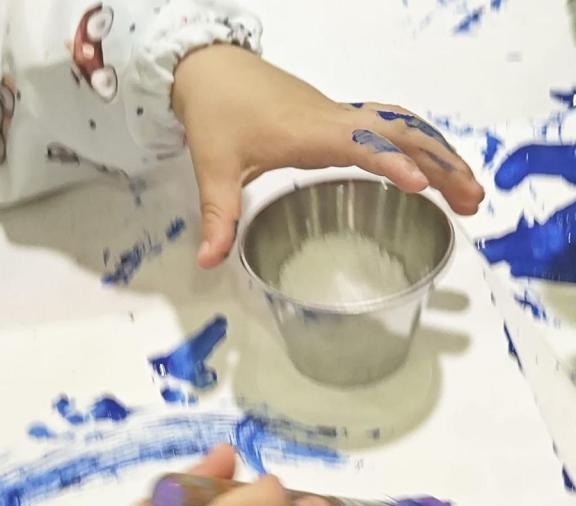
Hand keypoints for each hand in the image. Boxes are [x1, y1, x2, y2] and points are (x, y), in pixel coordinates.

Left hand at [172, 45, 484, 268]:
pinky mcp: (339, 119)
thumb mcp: (214, 169)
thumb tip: (207, 262)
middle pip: (402, 134)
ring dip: (441, 155)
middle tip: (473, 202)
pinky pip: (392, 126)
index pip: (362, 145)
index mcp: (309, 133)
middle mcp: (335, 120)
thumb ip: (218, 216)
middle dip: (442, 165)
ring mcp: (340, 116)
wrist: (211, 68)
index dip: (392, 164)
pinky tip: (435, 168)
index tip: (421, 186)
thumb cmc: (216, 114)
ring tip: (469, 194)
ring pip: (404, 128)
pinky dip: (421, 144)